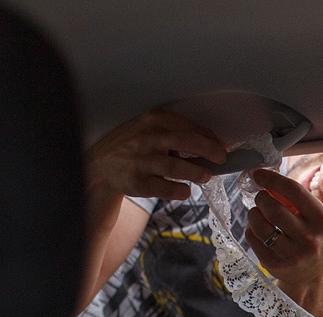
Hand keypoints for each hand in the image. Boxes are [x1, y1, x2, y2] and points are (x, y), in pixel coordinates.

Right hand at [86, 109, 227, 201]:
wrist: (100, 165)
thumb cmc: (133, 145)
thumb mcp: (149, 128)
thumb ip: (175, 132)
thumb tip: (213, 144)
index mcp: (151, 120)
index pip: (187, 126)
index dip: (209, 137)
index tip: (222, 147)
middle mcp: (145, 138)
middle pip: (184, 141)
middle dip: (208, 150)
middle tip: (220, 159)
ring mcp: (140, 161)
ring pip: (175, 167)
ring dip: (196, 172)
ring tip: (205, 176)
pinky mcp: (136, 182)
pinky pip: (164, 188)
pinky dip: (179, 191)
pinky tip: (185, 190)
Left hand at [245, 168, 322, 292]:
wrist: (313, 276)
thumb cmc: (312, 238)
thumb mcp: (316, 219)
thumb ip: (296, 199)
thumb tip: (266, 178)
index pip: (294, 191)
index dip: (273, 179)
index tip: (258, 174)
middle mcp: (310, 239)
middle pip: (273, 209)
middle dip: (261, 198)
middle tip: (260, 198)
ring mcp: (293, 255)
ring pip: (259, 225)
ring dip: (253, 214)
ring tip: (257, 214)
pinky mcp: (276, 265)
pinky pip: (253, 239)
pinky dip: (251, 230)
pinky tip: (258, 230)